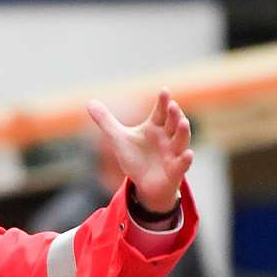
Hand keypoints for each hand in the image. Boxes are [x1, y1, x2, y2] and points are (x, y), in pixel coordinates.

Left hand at [86, 89, 192, 213]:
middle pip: (173, 122)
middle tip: (173, 105)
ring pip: (181, 140)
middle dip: (174, 114)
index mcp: (155, 126)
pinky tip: (188, 154)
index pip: (160, 111)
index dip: (162, 102)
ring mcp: (173, 153)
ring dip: (183, 132)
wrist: (145, 184)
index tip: (164, 91)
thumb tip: (89, 102)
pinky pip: (182, 164)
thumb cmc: (136, 158)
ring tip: (184, 123)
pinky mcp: (175, 171)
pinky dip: (186, 160)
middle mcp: (167, 137)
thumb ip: (106, 121)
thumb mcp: (118, 139)